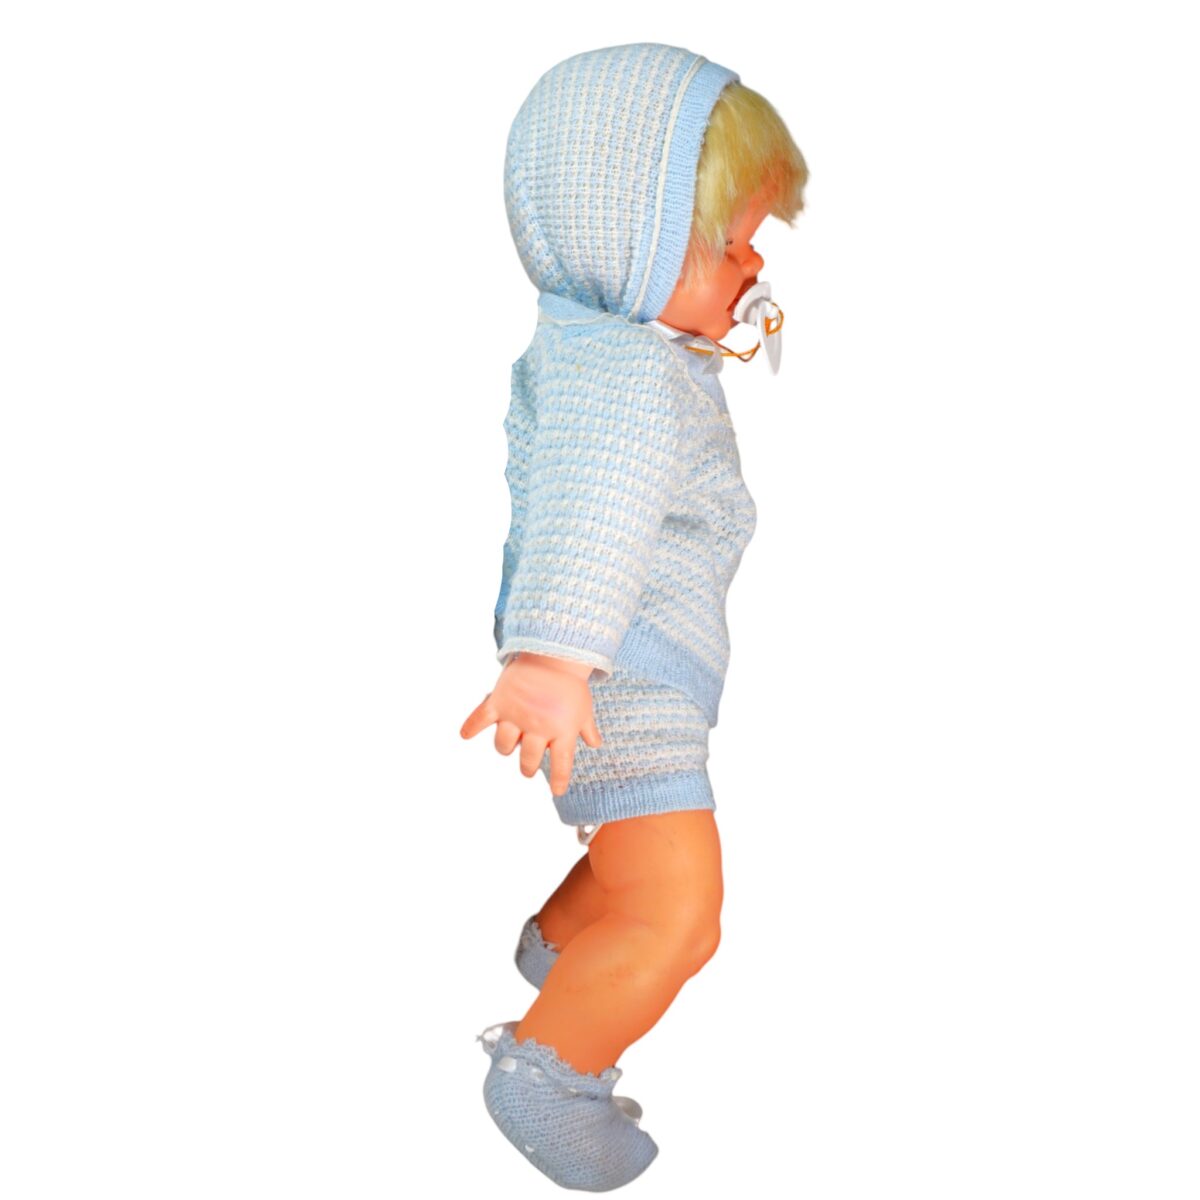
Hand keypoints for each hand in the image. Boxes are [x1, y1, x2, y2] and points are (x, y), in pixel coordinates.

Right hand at [460, 653, 602, 796]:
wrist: (554, 653)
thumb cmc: (571, 683)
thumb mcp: (584, 708)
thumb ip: (587, 729)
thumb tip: (595, 744)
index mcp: (562, 731)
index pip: (561, 765)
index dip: (559, 781)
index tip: (557, 791)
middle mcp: (538, 728)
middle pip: (528, 761)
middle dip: (527, 768)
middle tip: (528, 767)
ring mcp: (517, 715)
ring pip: (503, 746)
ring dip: (506, 749)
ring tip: (510, 745)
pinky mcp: (500, 702)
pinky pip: (481, 718)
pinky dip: (472, 726)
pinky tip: (466, 734)